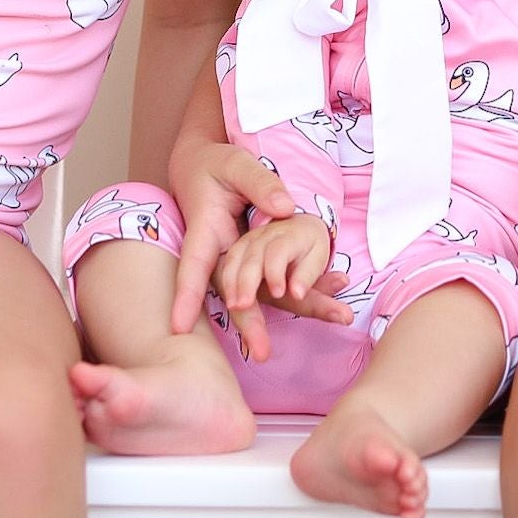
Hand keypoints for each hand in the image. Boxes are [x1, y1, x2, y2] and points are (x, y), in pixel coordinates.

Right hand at [164, 135, 351, 334]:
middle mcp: (219, 255)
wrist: (205, 169)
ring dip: (297, 307)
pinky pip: (277, 282)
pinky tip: (337, 294)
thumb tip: (286, 209)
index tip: (179, 326)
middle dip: (248, 323)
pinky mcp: (254, 266)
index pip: (194, 266)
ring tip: (334, 317)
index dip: (187, 296)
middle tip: (263, 352)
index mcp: (205, 231)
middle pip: (233, 293)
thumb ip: (259, 183)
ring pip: (260, 293)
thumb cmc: (216, 166)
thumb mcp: (235, 165)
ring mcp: (236, 264)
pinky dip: (306, 289)